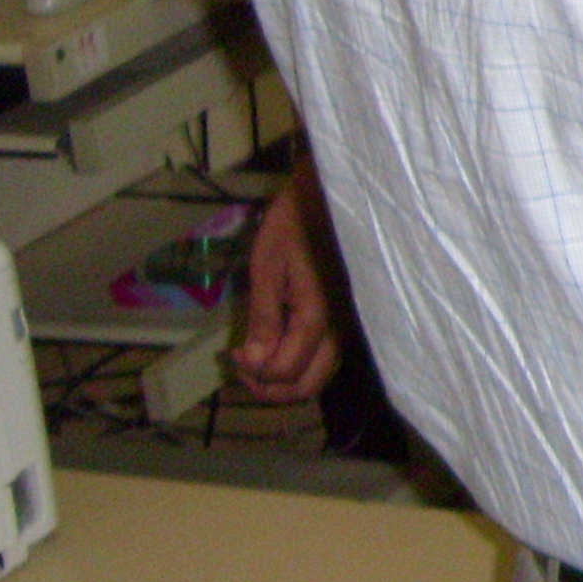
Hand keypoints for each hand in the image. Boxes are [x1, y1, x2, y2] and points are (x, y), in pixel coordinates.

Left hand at [232, 163, 341, 402]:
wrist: (332, 194)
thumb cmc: (295, 222)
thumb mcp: (267, 266)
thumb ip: (263, 318)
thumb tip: (253, 362)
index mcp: (317, 315)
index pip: (285, 372)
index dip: (252, 373)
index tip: (233, 351)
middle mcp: (340, 327)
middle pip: (309, 385)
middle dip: (271, 386)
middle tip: (244, 364)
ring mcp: (349, 323)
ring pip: (321, 374)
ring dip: (286, 376)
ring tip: (258, 353)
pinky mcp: (349, 316)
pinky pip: (327, 355)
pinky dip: (301, 360)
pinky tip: (281, 339)